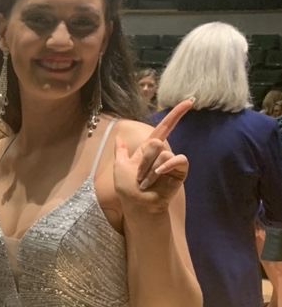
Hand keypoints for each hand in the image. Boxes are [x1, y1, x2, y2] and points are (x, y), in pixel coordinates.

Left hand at [114, 99, 193, 215]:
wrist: (137, 205)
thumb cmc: (127, 189)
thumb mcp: (119, 166)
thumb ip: (120, 151)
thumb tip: (118, 137)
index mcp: (148, 150)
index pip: (164, 127)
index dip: (176, 114)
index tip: (189, 101)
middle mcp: (161, 154)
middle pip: (155, 142)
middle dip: (143, 160)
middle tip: (138, 176)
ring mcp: (171, 163)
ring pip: (163, 153)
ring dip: (150, 170)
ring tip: (145, 183)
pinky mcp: (179, 172)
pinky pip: (179, 160)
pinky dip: (167, 165)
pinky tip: (160, 174)